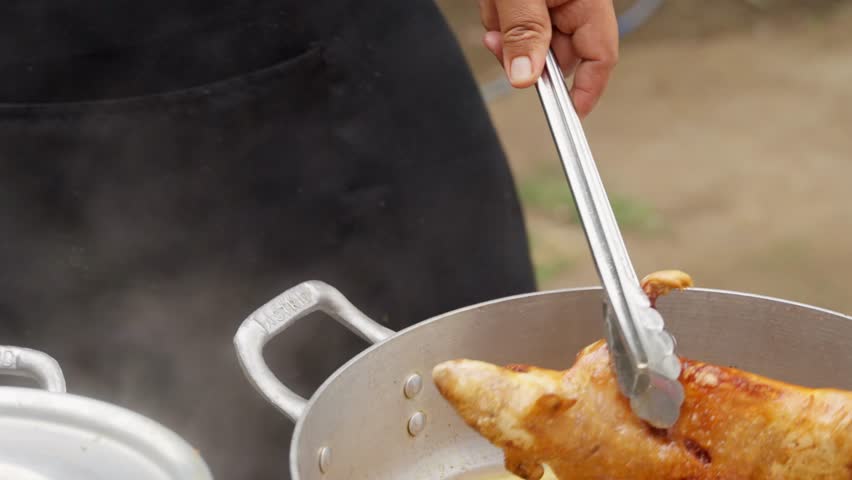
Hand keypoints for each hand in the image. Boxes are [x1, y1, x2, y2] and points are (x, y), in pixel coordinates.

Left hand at [479, 0, 618, 116]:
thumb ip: (525, 32)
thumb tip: (524, 77)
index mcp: (588, 1)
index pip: (600, 57)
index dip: (586, 91)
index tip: (568, 117)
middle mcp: (575, 5)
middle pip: (555, 55)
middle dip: (520, 52)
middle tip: (496, 38)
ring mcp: (554, 3)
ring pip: (528, 42)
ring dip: (504, 31)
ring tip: (497, 4)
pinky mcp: (532, 2)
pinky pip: (513, 25)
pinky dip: (498, 17)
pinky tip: (496, 1)